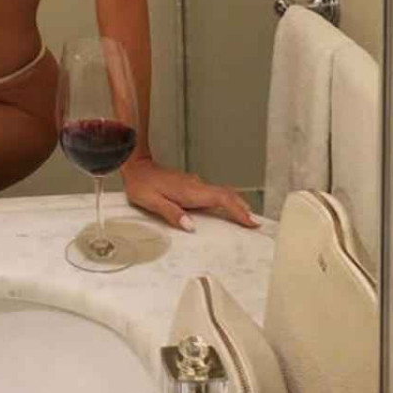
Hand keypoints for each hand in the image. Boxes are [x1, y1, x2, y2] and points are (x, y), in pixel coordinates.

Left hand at [122, 156, 258, 231]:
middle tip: (256, 224)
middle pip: (227, 194)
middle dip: (243, 208)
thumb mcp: (151, 201)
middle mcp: (195, 186)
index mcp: (189, 191)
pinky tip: (225, 210)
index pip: (221, 198)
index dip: (238, 210)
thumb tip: (190, 226)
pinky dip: (224, 201)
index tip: (251, 221)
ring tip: (247, 219)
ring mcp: (194, 184)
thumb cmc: (142, 184)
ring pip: (221, 193)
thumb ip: (171, 213)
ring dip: (235, 204)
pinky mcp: (191, 185)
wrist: (136, 165)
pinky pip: (213, 193)